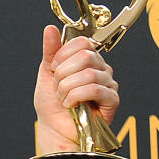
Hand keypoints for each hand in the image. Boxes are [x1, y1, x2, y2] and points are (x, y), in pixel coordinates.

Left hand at [33, 25, 118, 154]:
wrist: (54, 130)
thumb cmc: (52, 106)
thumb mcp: (47, 75)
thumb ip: (50, 52)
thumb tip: (50, 29)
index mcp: (87, 60)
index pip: (83, 42)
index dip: (64, 54)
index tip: (54, 69)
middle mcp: (100, 69)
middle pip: (86, 56)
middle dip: (63, 73)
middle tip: (58, 87)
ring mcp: (108, 84)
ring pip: (88, 74)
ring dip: (67, 88)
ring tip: (63, 99)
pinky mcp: (112, 100)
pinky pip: (95, 89)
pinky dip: (76, 97)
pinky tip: (71, 105)